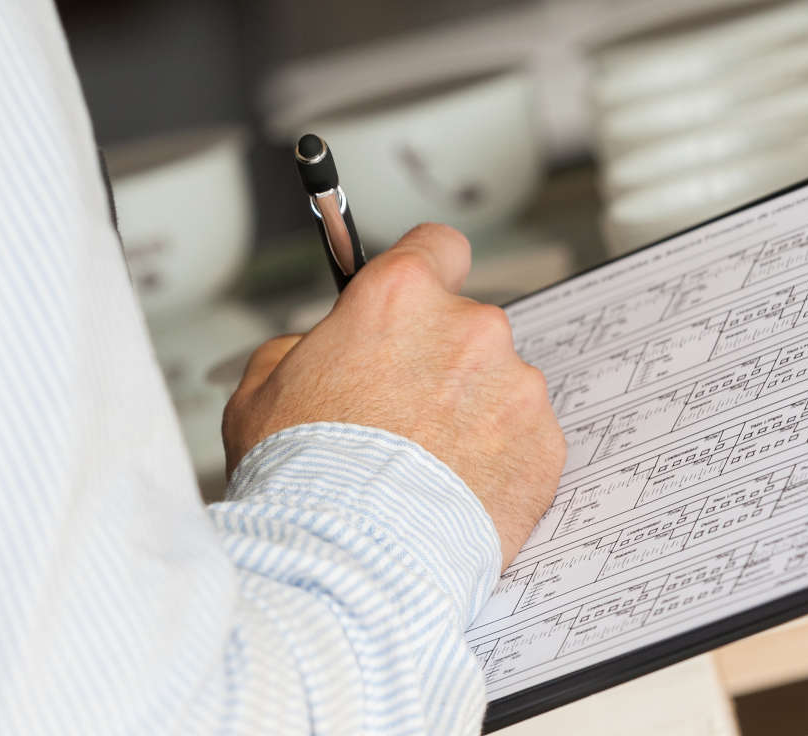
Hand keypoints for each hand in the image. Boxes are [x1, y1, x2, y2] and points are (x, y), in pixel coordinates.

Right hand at [222, 224, 565, 567]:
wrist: (353, 561)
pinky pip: (525, 440)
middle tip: (401, 415)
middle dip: (440, 363)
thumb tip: (322, 344)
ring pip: (498, 387)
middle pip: (466, 326)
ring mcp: (515, 386)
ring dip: (472, 415)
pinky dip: (500, 462)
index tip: (420, 297)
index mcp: (400, 297)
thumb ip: (304, 345)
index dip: (426, 270)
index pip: (438, 246)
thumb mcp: (262, 389)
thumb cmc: (304, 479)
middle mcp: (470, 328)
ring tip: (425, 469)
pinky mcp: (545, 446)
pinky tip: (455, 493)